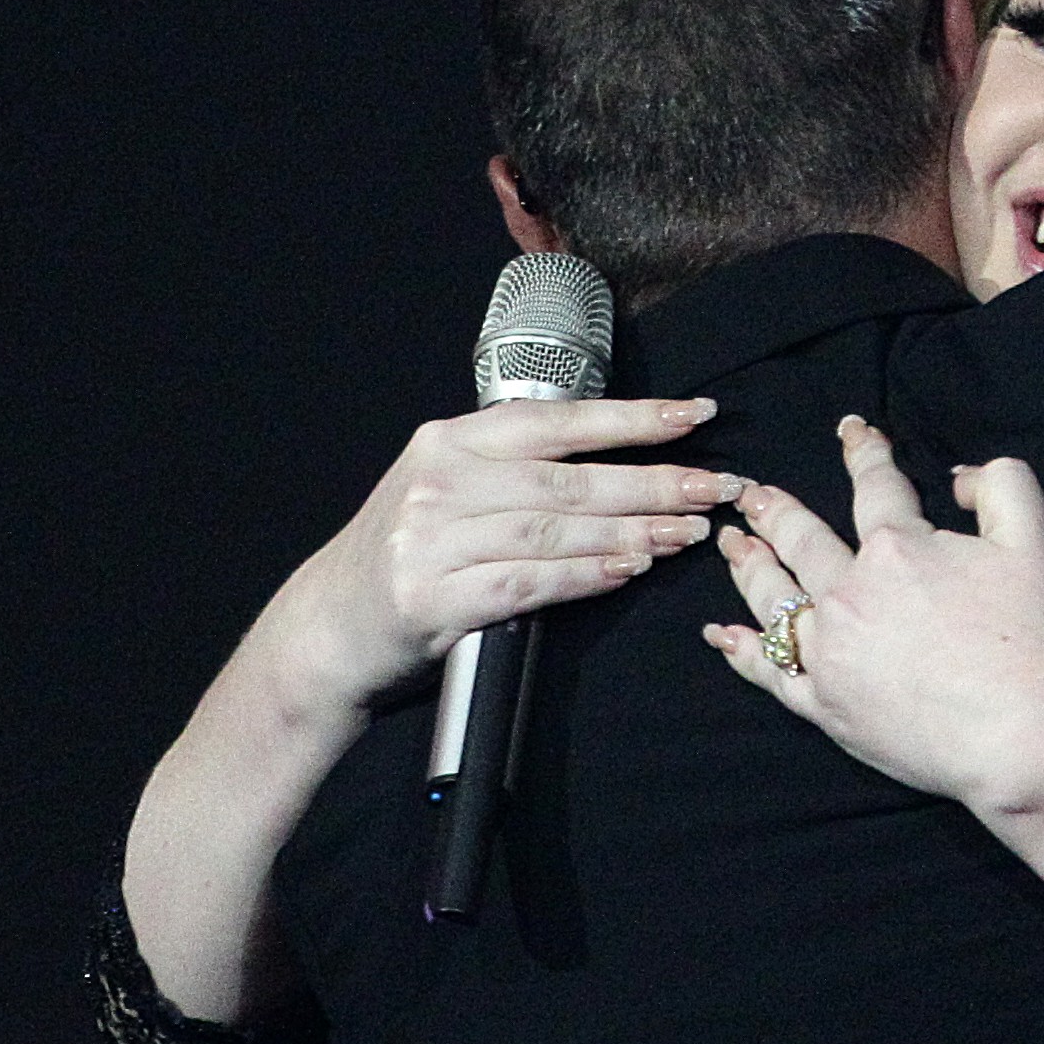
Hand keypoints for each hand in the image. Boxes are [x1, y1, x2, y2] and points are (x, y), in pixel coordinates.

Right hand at [270, 396, 745, 711]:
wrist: (327, 627)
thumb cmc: (407, 554)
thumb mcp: (448, 490)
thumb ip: (516, 469)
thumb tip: (623, 461)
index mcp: (450, 440)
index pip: (558, 420)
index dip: (633, 418)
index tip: (695, 416)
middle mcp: (440, 480)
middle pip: (569, 478)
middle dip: (654, 482)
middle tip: (716, 488)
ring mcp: (432, 539)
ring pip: (555, 530)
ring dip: (632, 533)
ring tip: (686, 534)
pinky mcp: (433, 597)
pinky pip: (526, 583)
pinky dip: (584, 577)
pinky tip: (627, 571)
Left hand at [704, 416, 1043, 809]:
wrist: (1020, 733)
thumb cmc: (1033, 640)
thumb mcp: (1034, 541)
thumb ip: (1002, 485)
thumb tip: (958, 478)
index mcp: (897, 548)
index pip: (874, 487)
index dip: (864, 452)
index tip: (852, 431)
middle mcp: (849, 593)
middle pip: (802, 540)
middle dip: (776, 511)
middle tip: (752, 496)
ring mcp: (829, 651)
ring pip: (774, 599)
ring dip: (749, 567)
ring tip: (731, 546)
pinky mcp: (823, 705)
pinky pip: (771, 672)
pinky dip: (743, 651)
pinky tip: (724, 636)